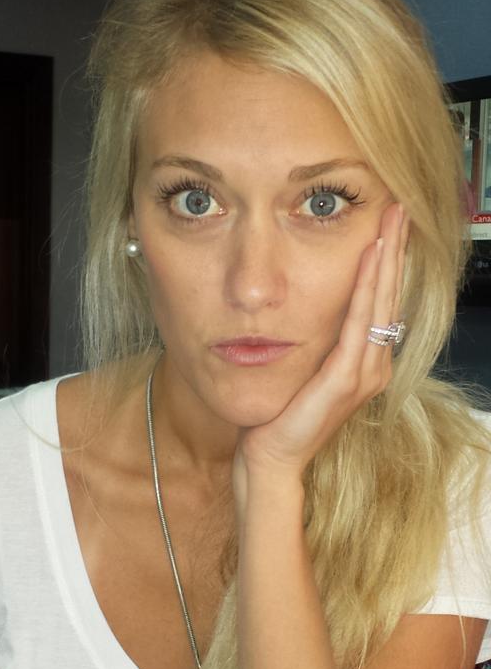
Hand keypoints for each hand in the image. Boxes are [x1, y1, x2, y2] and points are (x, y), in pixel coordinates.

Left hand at [232, 202, 408, 502]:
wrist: (270, 460)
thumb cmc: (279, 418)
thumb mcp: (302, 370)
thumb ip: (315, 341)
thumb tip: (306, 304)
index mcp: (366, 363)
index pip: (381, 302)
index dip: (388, 261)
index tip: (389, 224)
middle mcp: (373, 366)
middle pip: (389, 296)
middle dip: (394, 249)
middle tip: (398, 208)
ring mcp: (364, 374)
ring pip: (381, 302)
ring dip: (387, 258)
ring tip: (391, 221)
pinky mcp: (345, 379)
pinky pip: (358, 323)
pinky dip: (366, 287)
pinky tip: (370, 257)